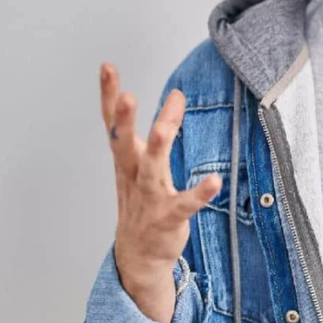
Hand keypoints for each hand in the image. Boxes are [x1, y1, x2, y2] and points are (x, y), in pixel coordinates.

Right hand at [99, 62, 221, 322]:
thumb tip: (176, 94)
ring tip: (168, 126)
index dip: (109, 95)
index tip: (107, 67)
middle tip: (128, 96)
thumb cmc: (142, 201)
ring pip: (152, 170)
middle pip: (124, 144)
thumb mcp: (143, 163)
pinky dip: (199, 194)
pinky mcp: (168, 218)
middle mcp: (134, 176)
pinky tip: (214, 182)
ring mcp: (149, 198)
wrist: (138, 256)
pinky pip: (184, 205)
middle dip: (124, 120)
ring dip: (159, 148)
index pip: (112, 124)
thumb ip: (160, 127)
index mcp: (126, 161)